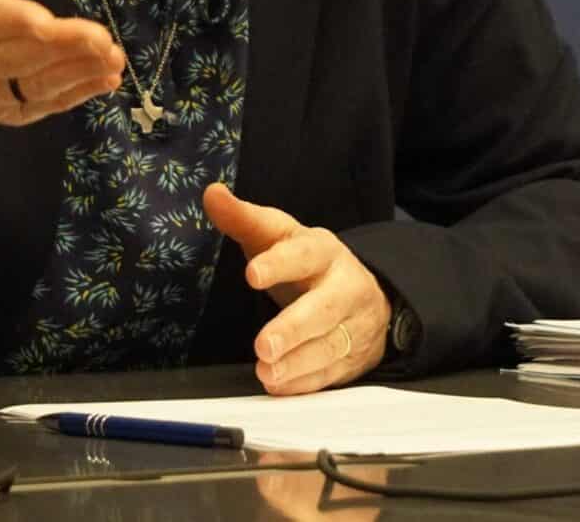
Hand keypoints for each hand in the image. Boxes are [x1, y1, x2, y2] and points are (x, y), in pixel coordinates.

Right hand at [0, 0, 127, 174]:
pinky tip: (108, 77)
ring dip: (77, 72)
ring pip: (34, 84)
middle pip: (14, 55)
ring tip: (113, 56)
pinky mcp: (8, 111)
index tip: (43, 19)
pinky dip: (78, 94)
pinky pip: (43, 105)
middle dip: (59, 48)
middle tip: (101, 37)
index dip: (7, 21)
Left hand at [202, 182, 389, 394]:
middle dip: (293, 328)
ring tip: (266, 372)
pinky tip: (280, 386)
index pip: (304, 254)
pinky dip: (305, 383)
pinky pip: (331, 373)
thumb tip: (212, 194)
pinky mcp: (354, 357)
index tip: (252, 274)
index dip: (280, 263)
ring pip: (330, 345)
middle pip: (324, 307)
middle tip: (262, 345)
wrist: (366, 294)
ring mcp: (353, 324)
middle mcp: (344, 286)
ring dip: (298, 363)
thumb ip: (245, 219)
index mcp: (323, 251)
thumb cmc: (308, 263)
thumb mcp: (280, 236)